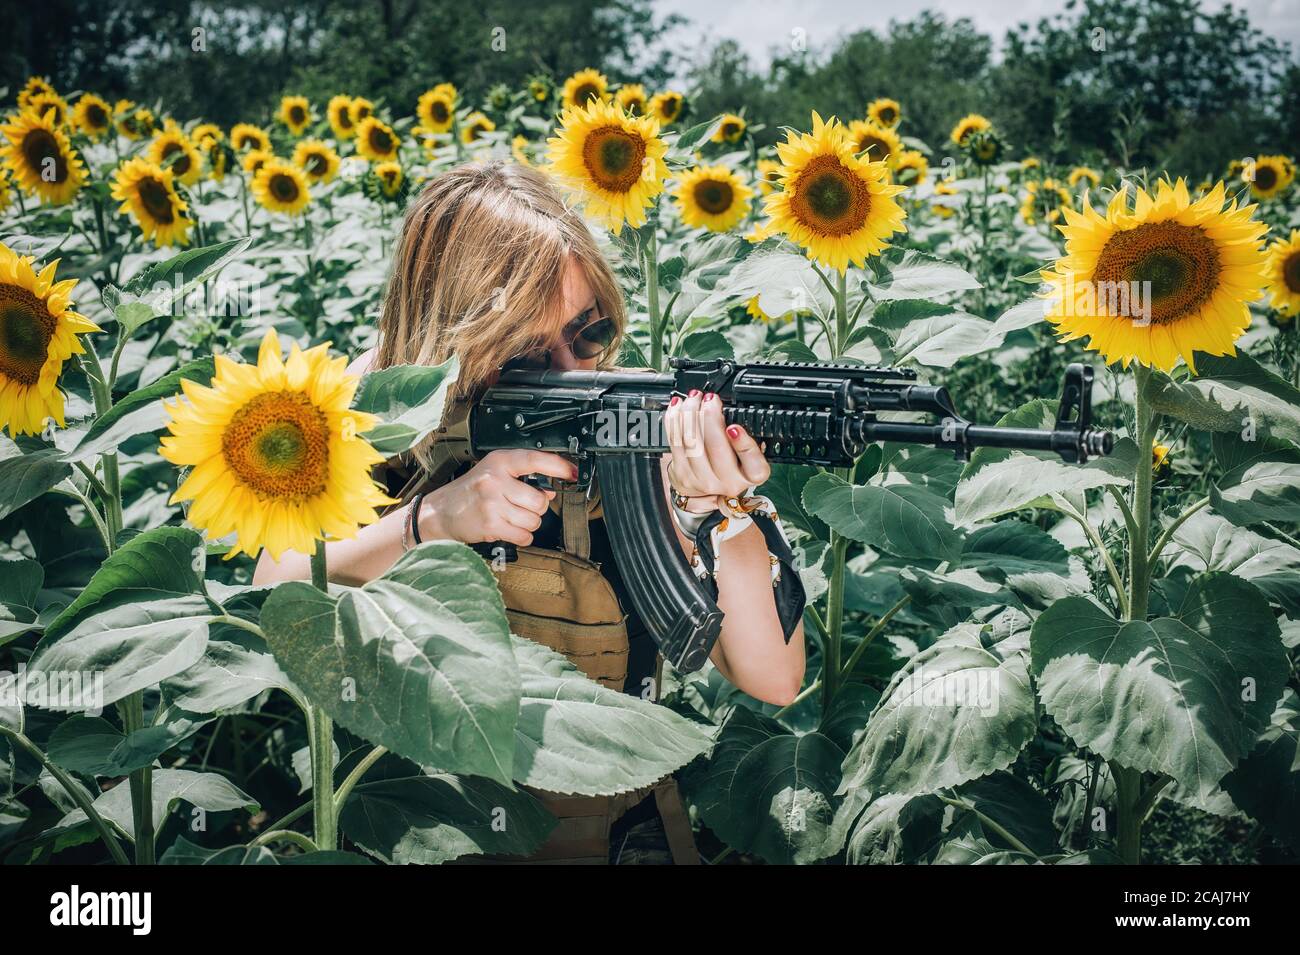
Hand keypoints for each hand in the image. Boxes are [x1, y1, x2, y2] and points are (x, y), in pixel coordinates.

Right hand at [420, 449, 575, 545]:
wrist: (440, 512)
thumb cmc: (469, 492)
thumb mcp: (494, 474)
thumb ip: (523, 478)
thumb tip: (552, 490)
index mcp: (500, 462)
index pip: (535, 459)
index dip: (559, 466)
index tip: (572, 473)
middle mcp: (496, 480)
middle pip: (539, 500)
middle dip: (536, 508)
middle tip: (520, 507)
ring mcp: (492, 502)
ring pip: (534, 520)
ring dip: (528, 523)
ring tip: (510, 517)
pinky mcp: (491, 524)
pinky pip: (524, 535)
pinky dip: (521, 536)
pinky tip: (508, 528)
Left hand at [663, 389, 769, 506]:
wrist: (707, 492)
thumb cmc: (731, 467)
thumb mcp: (748, 454)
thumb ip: (744, 436)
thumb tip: (727, 410)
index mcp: (752, 474)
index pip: (753, 461)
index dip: (743, 443)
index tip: (733, 427)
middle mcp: (729, 481)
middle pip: (716, 446)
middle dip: (709, 416)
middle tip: (709, 399)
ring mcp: (703, 480)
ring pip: (692, 441)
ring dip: (690, 413)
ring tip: (694, 399)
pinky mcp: (682, 474)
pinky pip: (675, 441)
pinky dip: (674, 420)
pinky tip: (679, 408)